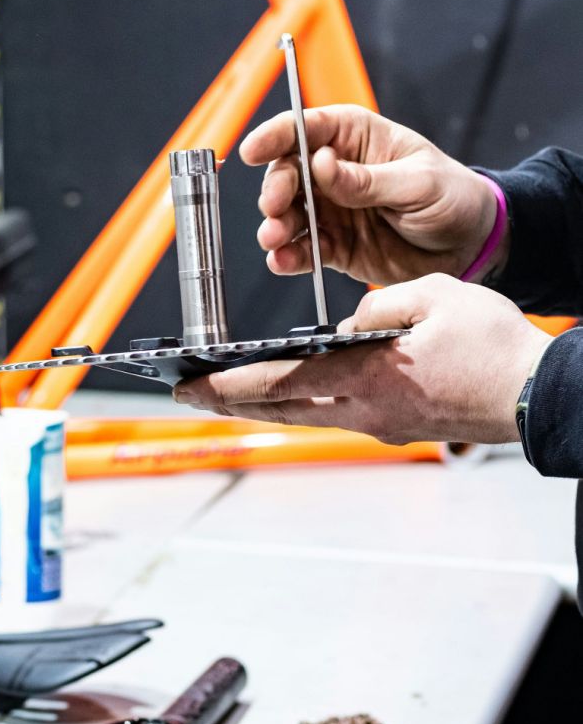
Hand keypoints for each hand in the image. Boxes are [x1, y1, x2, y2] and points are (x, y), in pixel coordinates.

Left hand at [173, 275, 549, 444]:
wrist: (538, 394)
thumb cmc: (494, 348)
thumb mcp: (434, 297)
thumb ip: (378, 304)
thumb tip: (347, 324)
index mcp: (365, 378)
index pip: (277, 384)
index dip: (227, 385)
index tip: (190, 386)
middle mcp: (363, 411)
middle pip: (276, 409)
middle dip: (225, 402)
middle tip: (186, 395)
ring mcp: (376, 424)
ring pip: (298, 416)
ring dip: (255, 404)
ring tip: (221, 392)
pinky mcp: (391, 426)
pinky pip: (327, 416)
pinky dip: (293, 404)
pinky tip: (281, 393)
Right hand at [241, 104, 505, 285]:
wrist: (472, 246)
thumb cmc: (454, 197)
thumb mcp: (419, 183)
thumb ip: (367, 180)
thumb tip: (321, 165)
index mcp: (355, 138)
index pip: (306, 128)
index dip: (275, 136)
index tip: (253, 151)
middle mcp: (334, 172)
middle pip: (287, 173)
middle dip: (275, 190)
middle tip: (275, 208)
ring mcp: (331, 210)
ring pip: (287, 213)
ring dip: (275, 226)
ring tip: (275, 239)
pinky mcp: (333, 245)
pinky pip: (301, 249)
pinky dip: (288, 256)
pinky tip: (283, 260)